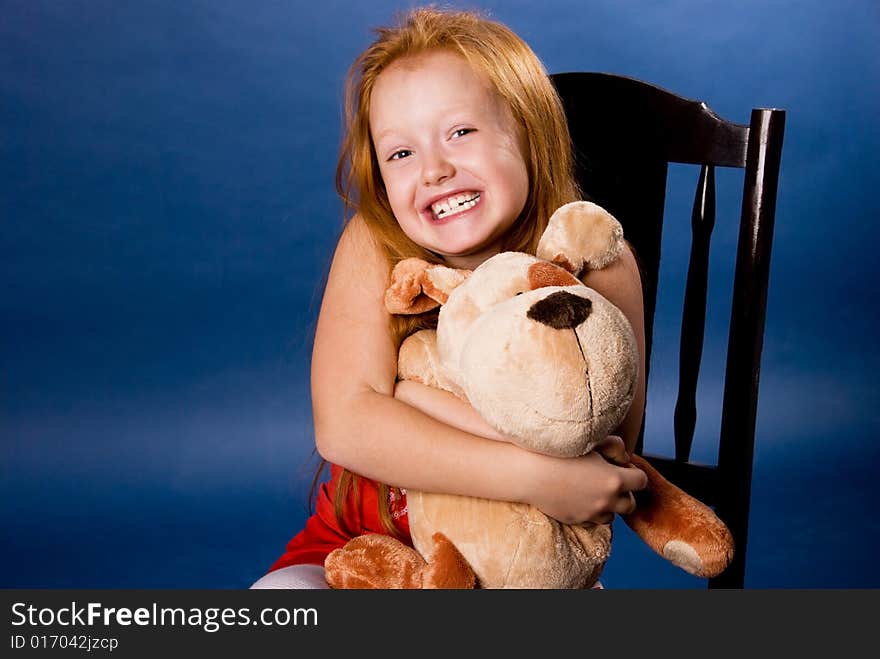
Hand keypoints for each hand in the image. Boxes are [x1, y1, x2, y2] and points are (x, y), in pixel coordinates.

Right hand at [524, 435, 648, 525]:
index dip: (633, 473)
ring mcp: (591, 513)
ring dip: (608, 505)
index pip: (641, 481)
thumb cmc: (561, 451)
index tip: (619, 466)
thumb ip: (616, 447)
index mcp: (615, 480)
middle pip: (630, 504)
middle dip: (624, 493)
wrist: (530, 472)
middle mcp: (607, 500)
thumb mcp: (594, 441)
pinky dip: (590, 511)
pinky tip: (578, 496)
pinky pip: (591, 520)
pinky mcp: (576, 519)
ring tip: (593, 490)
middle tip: (608, 480)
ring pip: (612, 516)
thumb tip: (623, 459)